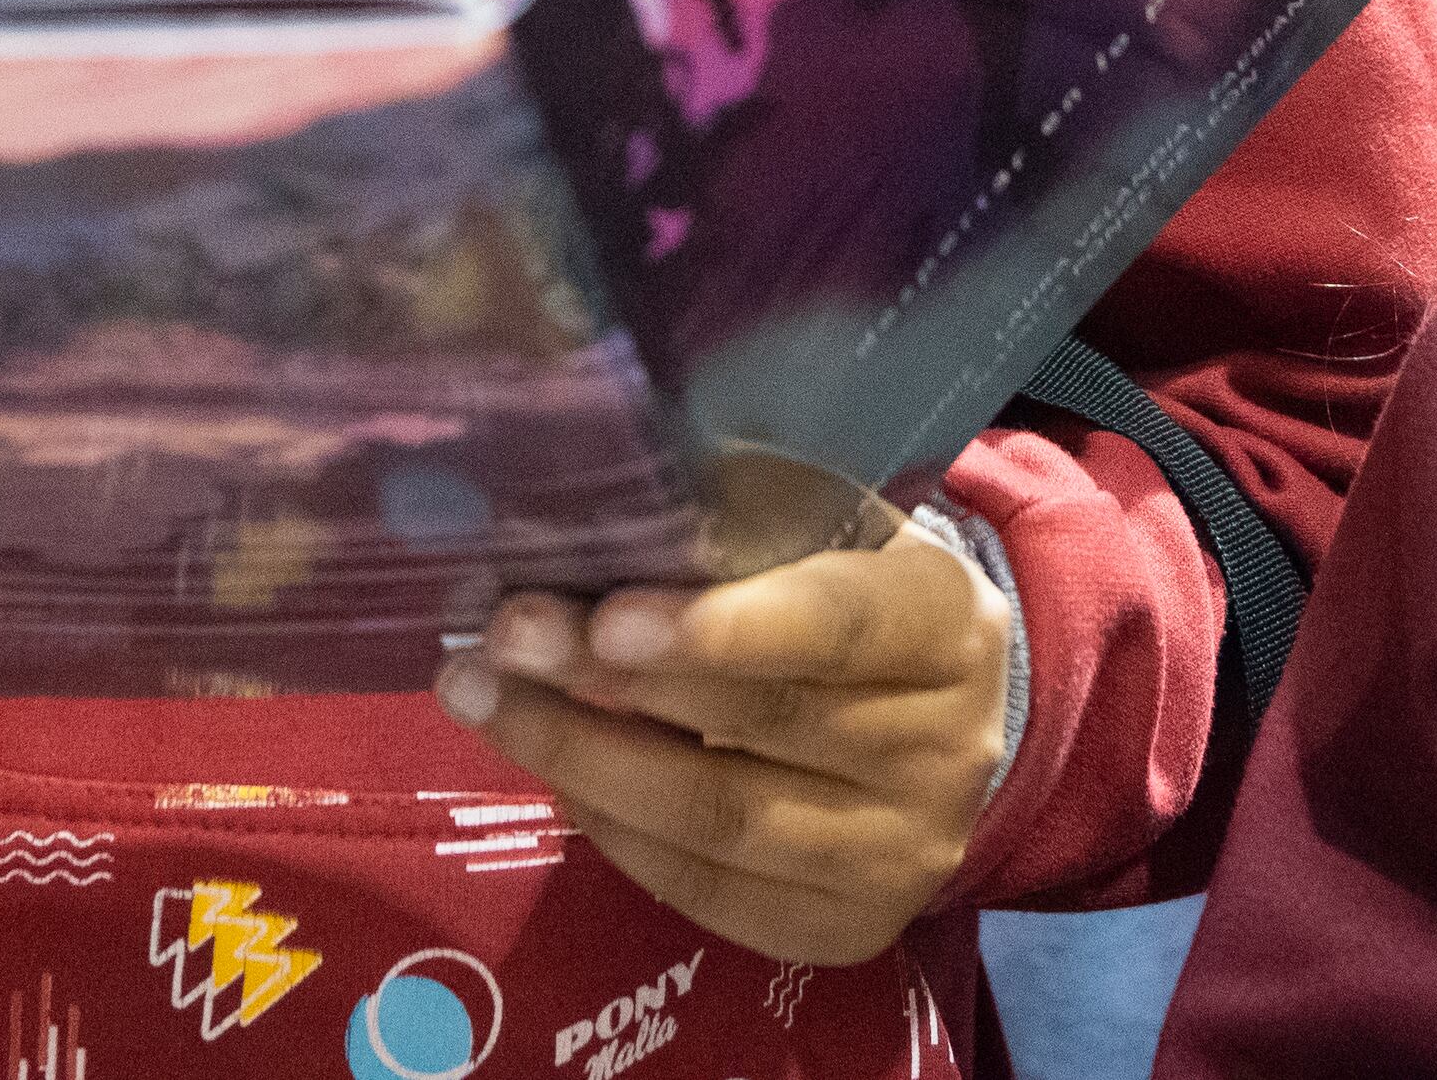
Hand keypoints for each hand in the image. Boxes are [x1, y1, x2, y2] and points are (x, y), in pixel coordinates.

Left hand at [435, 509, 1010, 965]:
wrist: (948, 721)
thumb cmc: (854, 595)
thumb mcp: (825, 529)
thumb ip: (737, 519)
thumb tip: (597, 509)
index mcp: (943, 623)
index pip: (836, 625)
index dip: (719, 626)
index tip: (605, 616)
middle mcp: (942, 749)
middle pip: (759, 726)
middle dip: (610, 683)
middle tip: (503, 642)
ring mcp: (900, 853)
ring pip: (721, 822)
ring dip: (584, 762)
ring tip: (488, 703)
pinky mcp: (849, 928)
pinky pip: (709, 892)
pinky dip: (618, 833)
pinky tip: (559, 777)